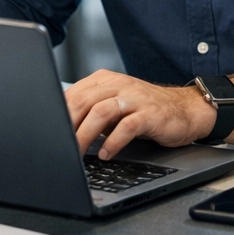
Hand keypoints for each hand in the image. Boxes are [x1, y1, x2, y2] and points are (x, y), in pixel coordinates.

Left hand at [65, 70, 215, 159]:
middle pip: (83, 101)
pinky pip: (127, 126)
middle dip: (67, 125)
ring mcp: (135, 98)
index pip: (73, 94)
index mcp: (105, 80)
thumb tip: (62, 129)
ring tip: (77, 153)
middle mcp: (118, 85)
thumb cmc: (145, 111)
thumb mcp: (114, 107)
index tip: (48, 133)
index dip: (58, 114)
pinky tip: (107, 154)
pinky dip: (113, 141)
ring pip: (101, 112)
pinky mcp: (151, 113)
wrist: (185, 110)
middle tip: (58, 146)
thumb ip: (91, 112)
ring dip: (85, 135)